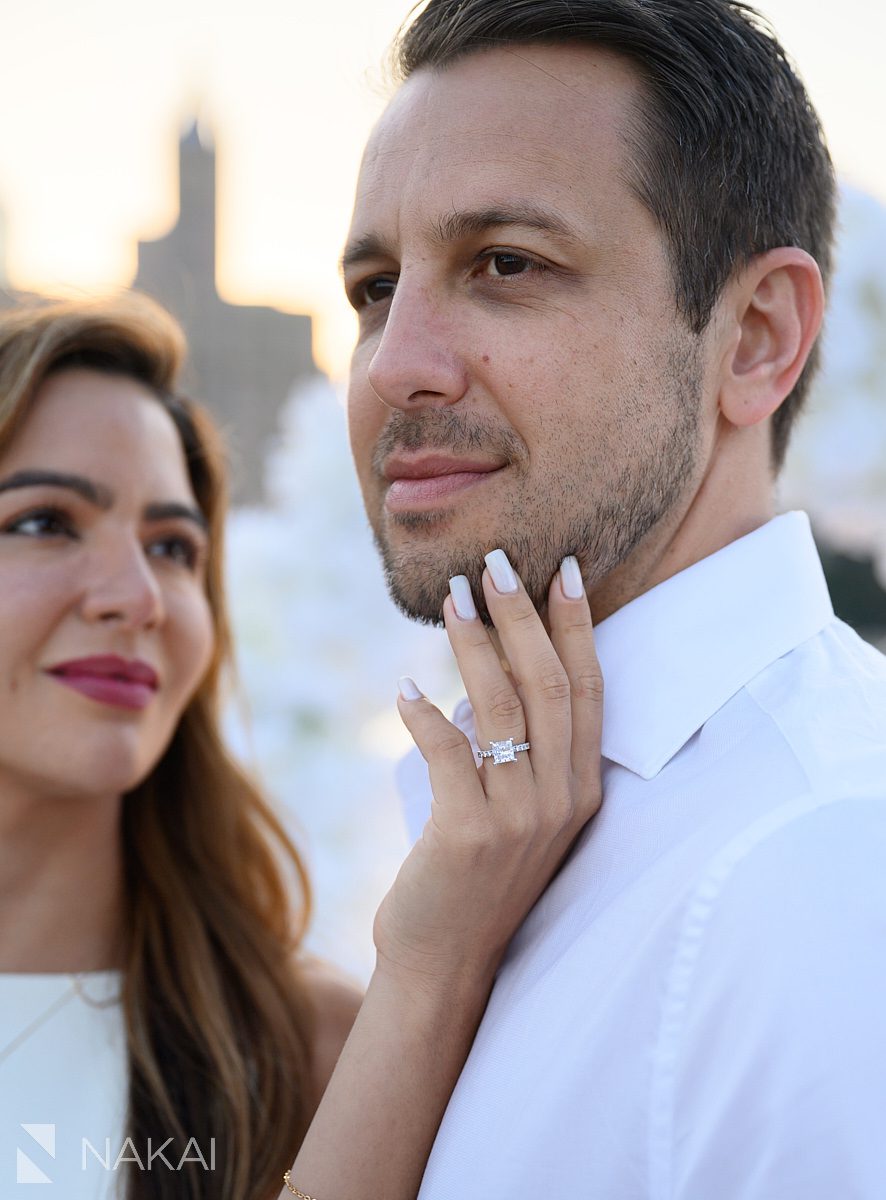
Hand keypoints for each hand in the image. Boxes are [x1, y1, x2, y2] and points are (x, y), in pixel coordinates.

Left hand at [374, 549, 602, 997]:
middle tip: (495, 563)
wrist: (446, 961)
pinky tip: (404, 690)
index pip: (589, 691)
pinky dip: (425, 714)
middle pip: (548, 685)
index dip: (578, 627)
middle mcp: (561, 799)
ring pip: (499, 706)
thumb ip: (523, 754)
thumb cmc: (479, 878)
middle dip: (523, 616)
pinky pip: (447, 750)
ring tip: (450, 598)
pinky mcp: (468, 834)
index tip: (566, 571)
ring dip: (473, 644)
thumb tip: (492, 678)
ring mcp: (519, 819)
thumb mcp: (522, 814)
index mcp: (582, 789)